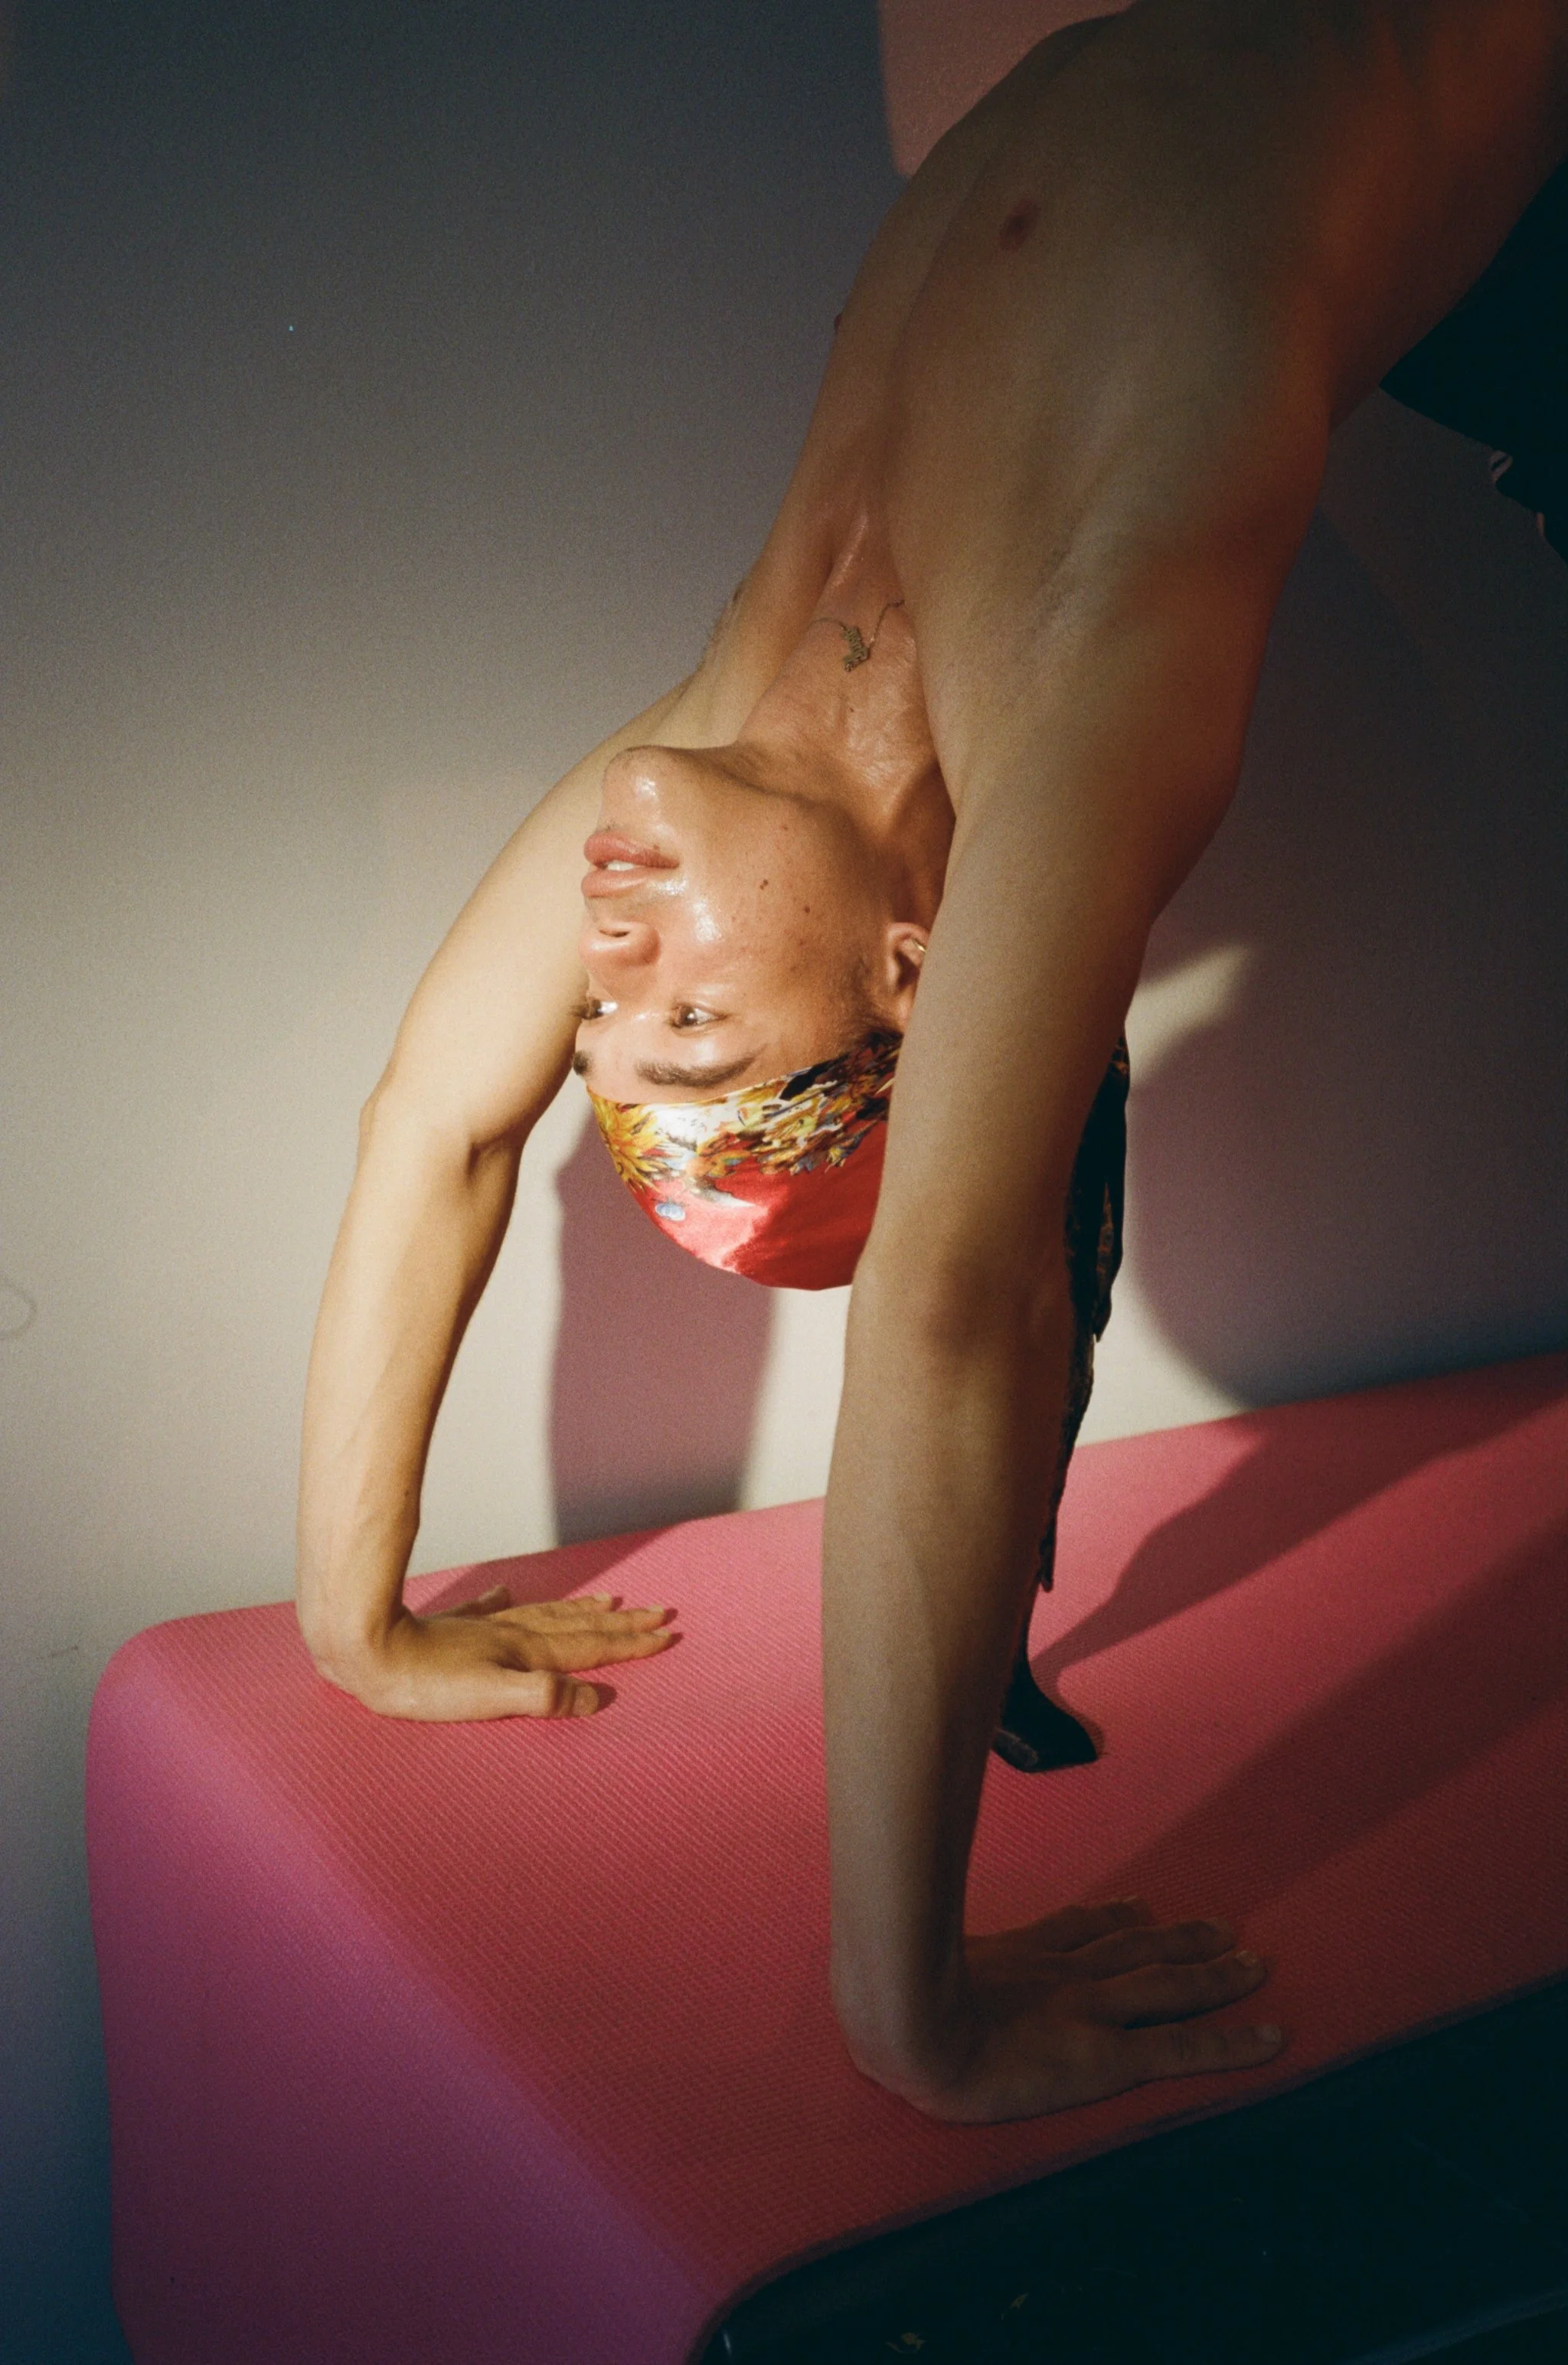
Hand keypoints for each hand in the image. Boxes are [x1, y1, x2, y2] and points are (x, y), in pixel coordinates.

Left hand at [312, 1584, 675, 1720]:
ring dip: (581, 1611)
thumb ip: (544, 1696)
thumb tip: (595, 1697)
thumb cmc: (426, 1687)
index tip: (666, 1633)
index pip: (590, 1648)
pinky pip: (491, 1611)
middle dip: (620, 1625)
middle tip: (658, 1614)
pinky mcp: (451, 1629)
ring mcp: (482, 1629)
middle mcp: (511, 1635)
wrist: (367, 1650)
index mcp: (525, 1653)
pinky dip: (508, 1603)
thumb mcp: (491, 1699)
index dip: (629, 1643)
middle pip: (577, 1627)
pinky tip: (506, 1592)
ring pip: (545, 1615)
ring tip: (609, 1603)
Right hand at [903, 1898, 1283, 2122]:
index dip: (1114, 1919)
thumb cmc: (891, 2002)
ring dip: (1215, 1973)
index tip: (1140, 1908)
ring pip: (1170, 1984)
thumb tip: (879, 1957)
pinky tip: (1272, 2038)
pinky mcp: (1109, 2055)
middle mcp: (1065, 1975)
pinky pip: (1184, 2047)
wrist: (910, 2029)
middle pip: (1135, 1948)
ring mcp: (1092, 2011)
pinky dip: (1233, 2042)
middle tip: (1222, 1928)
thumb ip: (908, 1954)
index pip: (1078, 1930)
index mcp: (1020, 1956)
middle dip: (1180, 1938)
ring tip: (1253, 1963)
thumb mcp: (898, 1963)